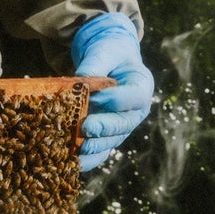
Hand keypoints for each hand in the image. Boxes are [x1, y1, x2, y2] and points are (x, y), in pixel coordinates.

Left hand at [71, 12, 153, 171]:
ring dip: (94, 147)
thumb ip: (95, 63)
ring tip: (76, 149)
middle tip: (85, 127)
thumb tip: (80, 81)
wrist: (106, 61)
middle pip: (124, 124)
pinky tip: (72, 163)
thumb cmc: (108, 52)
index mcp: (142, 86)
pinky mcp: (107, 137)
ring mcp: (122, 127)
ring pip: (111, 142)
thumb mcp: (104, 50)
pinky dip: (87, 159)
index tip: (95, 97)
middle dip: (104, 127)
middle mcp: (135, 110)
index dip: (115, 99)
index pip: (133, 96)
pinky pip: (100, 152)